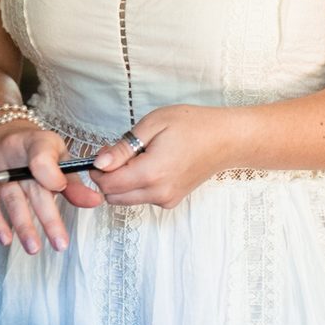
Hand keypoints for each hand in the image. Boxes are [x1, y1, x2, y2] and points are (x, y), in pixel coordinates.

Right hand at [0, 121, 104, 253]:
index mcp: (39, 143)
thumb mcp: (61, 158)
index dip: (51, 175)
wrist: (10, 142)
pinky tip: (6, 240)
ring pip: (14, 201)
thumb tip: (95, 201)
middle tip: (61, 243)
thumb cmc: (42, 153)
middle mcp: (15, 155)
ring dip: (24, 226)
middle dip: (49, 218)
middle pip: (34, 189)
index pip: (42, 157)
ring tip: (34, 248)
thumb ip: (74, 182)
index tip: (61, 189)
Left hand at [89, 106, 238, 208]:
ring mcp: (166, 200)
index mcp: (151, 173)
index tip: (107, 150)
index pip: (107, 184)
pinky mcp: (171, 201)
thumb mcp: (153, 124)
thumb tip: (99, 163)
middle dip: (108, 176)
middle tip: (121, 151)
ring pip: (126, 199)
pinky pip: (142, 198)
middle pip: (113, 196)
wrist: (226, 139)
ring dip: (122, 182)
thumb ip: (123, 147)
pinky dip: (137, 185)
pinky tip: (152, 164)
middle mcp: (158, 193)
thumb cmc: (193, 125)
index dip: (98, 169)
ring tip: (139, 156)